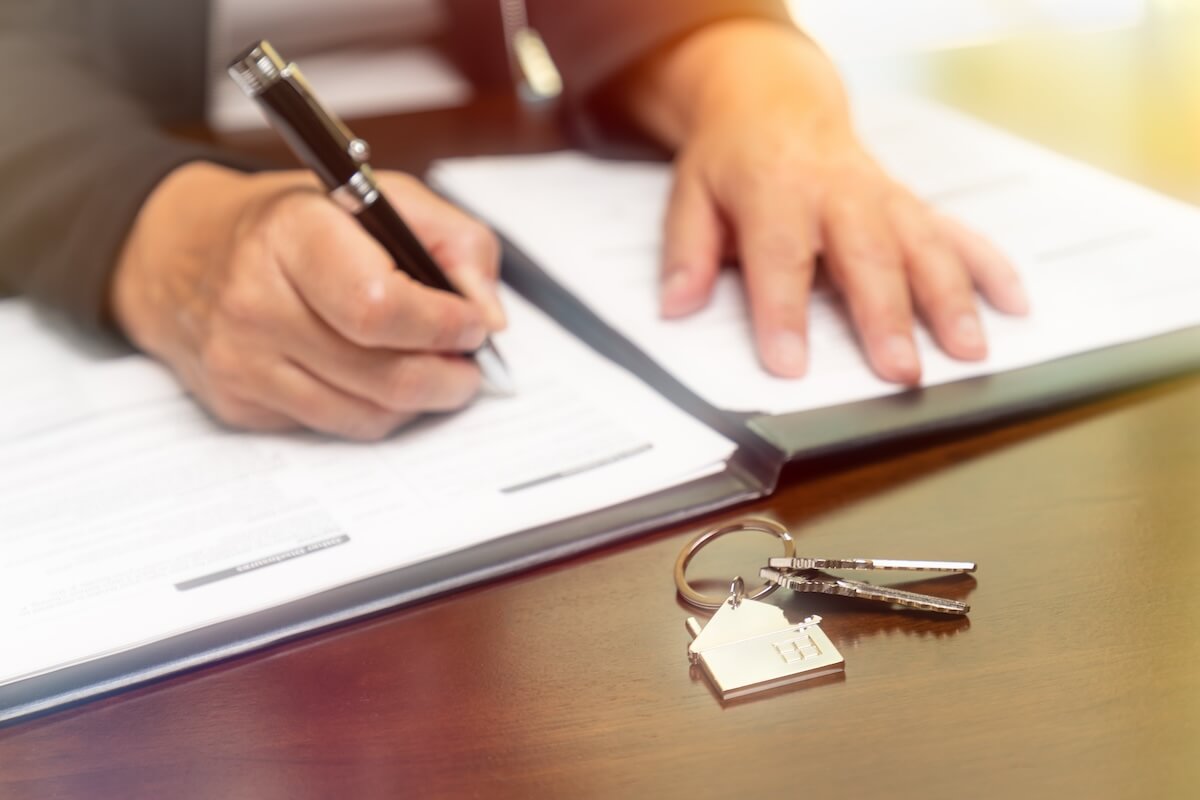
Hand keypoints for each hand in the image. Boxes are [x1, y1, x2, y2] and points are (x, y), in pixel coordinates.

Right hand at [111, 163, 504, 439]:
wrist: (180, 252)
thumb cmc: (291, 224)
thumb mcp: (377, 196)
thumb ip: (452, 241)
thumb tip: (487, 313)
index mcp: (292, 234)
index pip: (380, 307)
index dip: (443, 324)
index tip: (474, 323)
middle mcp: (255, 301)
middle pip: (383, 374)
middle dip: (448, 374)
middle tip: (469, 362)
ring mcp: (240, 361)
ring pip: (367, 414)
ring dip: (419, 399)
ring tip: (435, 370)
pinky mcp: (237, 404)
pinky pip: (334, 427)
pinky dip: (374, 410)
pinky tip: (378, 378)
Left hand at [623, 20, 1028, 382]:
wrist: (773, 100)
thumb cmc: (732, 156)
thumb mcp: (690, 193)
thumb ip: (686, 251)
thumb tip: (676, 305)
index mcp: (775, 188)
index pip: (780, 255)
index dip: (784, 312)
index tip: (790, 365)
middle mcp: (837, 191)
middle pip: (866, 255)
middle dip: (886, 316)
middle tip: (899, 372)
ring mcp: (881, 196)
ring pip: (923, 246)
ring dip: (950, 300)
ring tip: (967, 351)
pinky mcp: (908, 203)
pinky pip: (956, 231)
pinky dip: (989, 266)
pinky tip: (1012, 303)